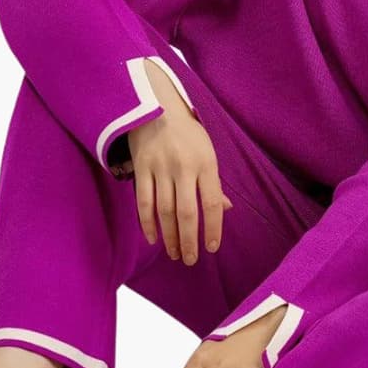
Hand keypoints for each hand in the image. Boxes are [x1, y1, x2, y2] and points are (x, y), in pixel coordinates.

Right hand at [128, 59, 233, 264]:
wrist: (157, 107)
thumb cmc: (188, 134)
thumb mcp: (208, 152)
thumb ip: (214, 183)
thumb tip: (226, 210)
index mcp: (206, 163)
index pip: (212, 203)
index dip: (213, 228)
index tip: (212, 248)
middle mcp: (184, 167)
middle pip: (187, 212)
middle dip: (189, 240)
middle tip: (190, 260)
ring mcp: (161, 168)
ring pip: (164, 211)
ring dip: (169, 236)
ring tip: (175, 253)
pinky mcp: (141, 168)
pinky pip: (144, 202)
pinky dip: (147, 224)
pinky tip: (153, 239)